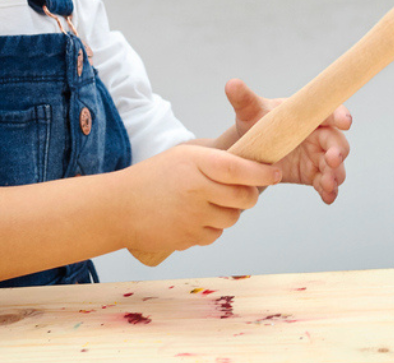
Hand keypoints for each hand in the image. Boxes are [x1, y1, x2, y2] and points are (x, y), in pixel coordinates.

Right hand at [118, 143, 280, 251]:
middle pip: (245, 198)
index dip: (263, 173)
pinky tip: (195, 216)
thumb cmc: (153, 176)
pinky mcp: (189, 238)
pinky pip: (215, 234)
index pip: (241, 169)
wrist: (118, 208)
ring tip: (210, 201)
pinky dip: (212, 226)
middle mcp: (198, 191)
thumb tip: (249, 161)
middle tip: (243, 189)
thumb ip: (215, 158)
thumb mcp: (183, 155)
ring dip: (229, 211)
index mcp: (198, 164)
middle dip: (249, 194)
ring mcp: (193, 217)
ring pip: (232, 218)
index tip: (275, 173)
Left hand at [223, 79, 350, 202]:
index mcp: (309, 115)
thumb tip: (231, 83)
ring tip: (328, 183)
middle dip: (339, 150)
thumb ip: (243, 99)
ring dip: (336, 174)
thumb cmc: (257, 123)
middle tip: (333, 159)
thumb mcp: (249, 111)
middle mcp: (319, 134)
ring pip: (336, 165)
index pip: (330, 112)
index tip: (345, 122)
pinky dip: (329, 191)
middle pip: (337, 141)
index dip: (341, 116)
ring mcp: (318, 156)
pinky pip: (326, 183)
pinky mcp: (313, 175)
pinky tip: (327, 197)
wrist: (251, 149)